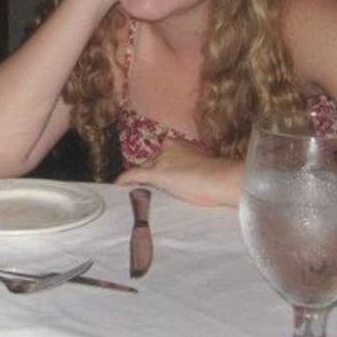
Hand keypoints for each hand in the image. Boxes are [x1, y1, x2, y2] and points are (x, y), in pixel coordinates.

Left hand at [115, 138, 241, 206]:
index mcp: (179, 144)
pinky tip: (117, 186)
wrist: (220, 178)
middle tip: (157, 189)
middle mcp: (167, 148)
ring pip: (145, 170)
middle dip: (154, 174)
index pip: (163, 156)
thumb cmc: (219, 175)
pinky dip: (125, 180)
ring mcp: (160, 160)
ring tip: (136, 191)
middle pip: (153, 162)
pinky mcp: (156, 173)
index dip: (163, 167)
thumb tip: (196, 177)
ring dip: (142, 180)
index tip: (165, 176)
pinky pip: (134, 175)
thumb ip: (195, 166)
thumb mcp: (206, 164)